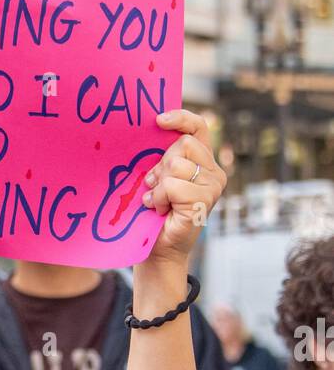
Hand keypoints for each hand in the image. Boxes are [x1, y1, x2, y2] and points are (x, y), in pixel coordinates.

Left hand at [142, 110, 226, 265]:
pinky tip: (161, 209)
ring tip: (159, 201)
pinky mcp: (204, 201)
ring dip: (159, 185)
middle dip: (161, 165)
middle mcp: (215, 172)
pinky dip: (160, 197)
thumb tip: (154, 129)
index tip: (158, 120)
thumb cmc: (157, 213)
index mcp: (205, 161)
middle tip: (155, 186)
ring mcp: (212, 187)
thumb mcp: (160, 178)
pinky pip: (173, 185)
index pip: (198, 127)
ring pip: (176, 165)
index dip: (180, 119)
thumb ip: (164, 157)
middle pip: (182, 145)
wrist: (158, 249)